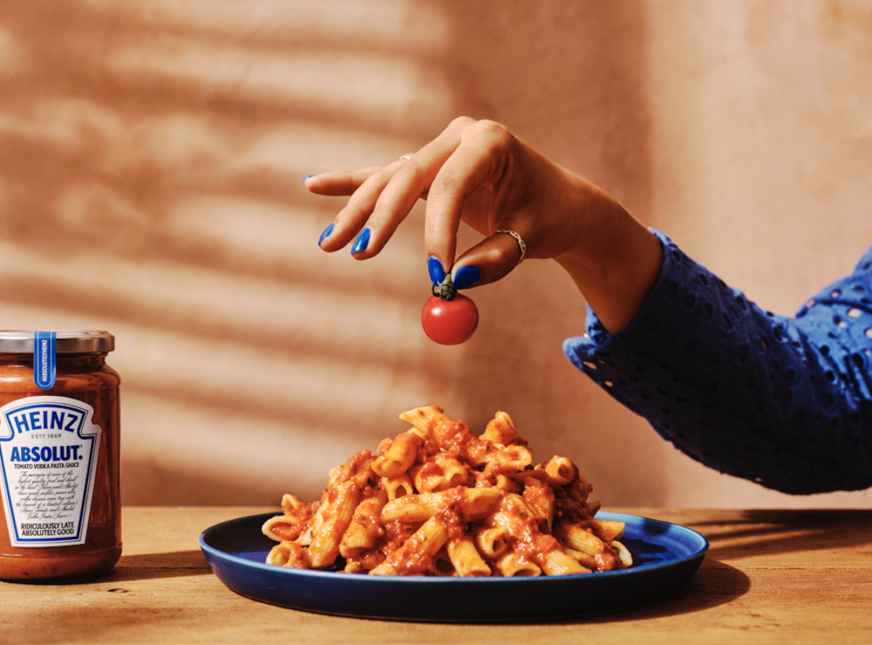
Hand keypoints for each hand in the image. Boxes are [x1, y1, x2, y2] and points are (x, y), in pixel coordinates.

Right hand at [305, 116, 661, 333]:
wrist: (557, 202)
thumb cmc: (548, 217)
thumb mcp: (530, 239)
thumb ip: (496, 260)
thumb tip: (456, 281)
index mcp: (490, 142)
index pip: (450, 187)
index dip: (436, 232)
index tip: (434, 277)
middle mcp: (459, 136)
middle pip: (408, 178)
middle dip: (380, 219)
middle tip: (359, 254)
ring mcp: (439, 147)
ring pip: (390, 180)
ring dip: (358, 212)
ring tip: (330, 244)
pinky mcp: (426, 166)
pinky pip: (385, 177)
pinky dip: (352, 185)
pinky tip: (313, 185)